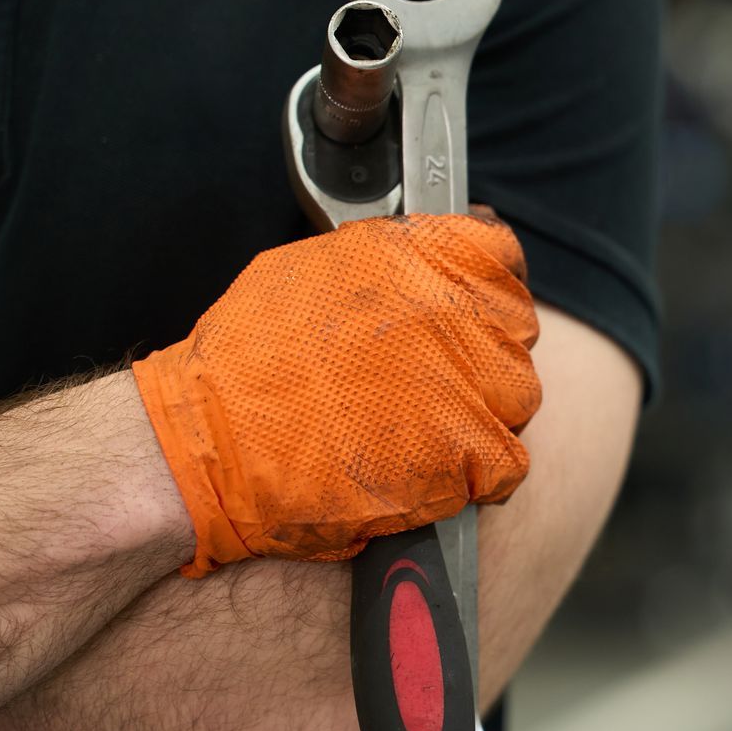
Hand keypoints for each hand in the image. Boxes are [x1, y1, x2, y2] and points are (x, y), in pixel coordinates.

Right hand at [133, 212, 541, 576]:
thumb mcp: (313, 269)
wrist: (214, 445)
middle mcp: (453, 312)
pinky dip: (479, 474)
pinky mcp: (467, 453)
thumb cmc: (246, 361)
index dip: (489, 287)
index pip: (500, 256)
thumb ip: (390, 259)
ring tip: (429, 428)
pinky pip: (507, 463)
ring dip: (485, 413)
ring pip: (518, 396)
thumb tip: (432, 258)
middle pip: (515, 330)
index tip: (476, 309)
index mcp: (419, 256)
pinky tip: (437, 472)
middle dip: (483, 355)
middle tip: (439, 380)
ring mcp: (467, 383)